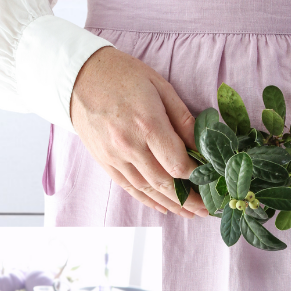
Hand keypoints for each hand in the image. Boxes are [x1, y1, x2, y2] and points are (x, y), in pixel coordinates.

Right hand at [70, 46, 207, 217]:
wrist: (80, 78)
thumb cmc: (124, 76)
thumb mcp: (160, 87)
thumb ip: (182, 119)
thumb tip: (202, 146)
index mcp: (148, 125)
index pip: (178, 164)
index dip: (197, 175)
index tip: (210, 178)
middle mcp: (130, 146)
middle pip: (165, 183)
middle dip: (190, 199)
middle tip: (207, 208)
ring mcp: (115, 157)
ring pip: (147, 189)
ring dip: (171, 204)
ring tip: (190, 213)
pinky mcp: (105, 161)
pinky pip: (129, 187)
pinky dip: (147, 199)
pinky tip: (163, 207)